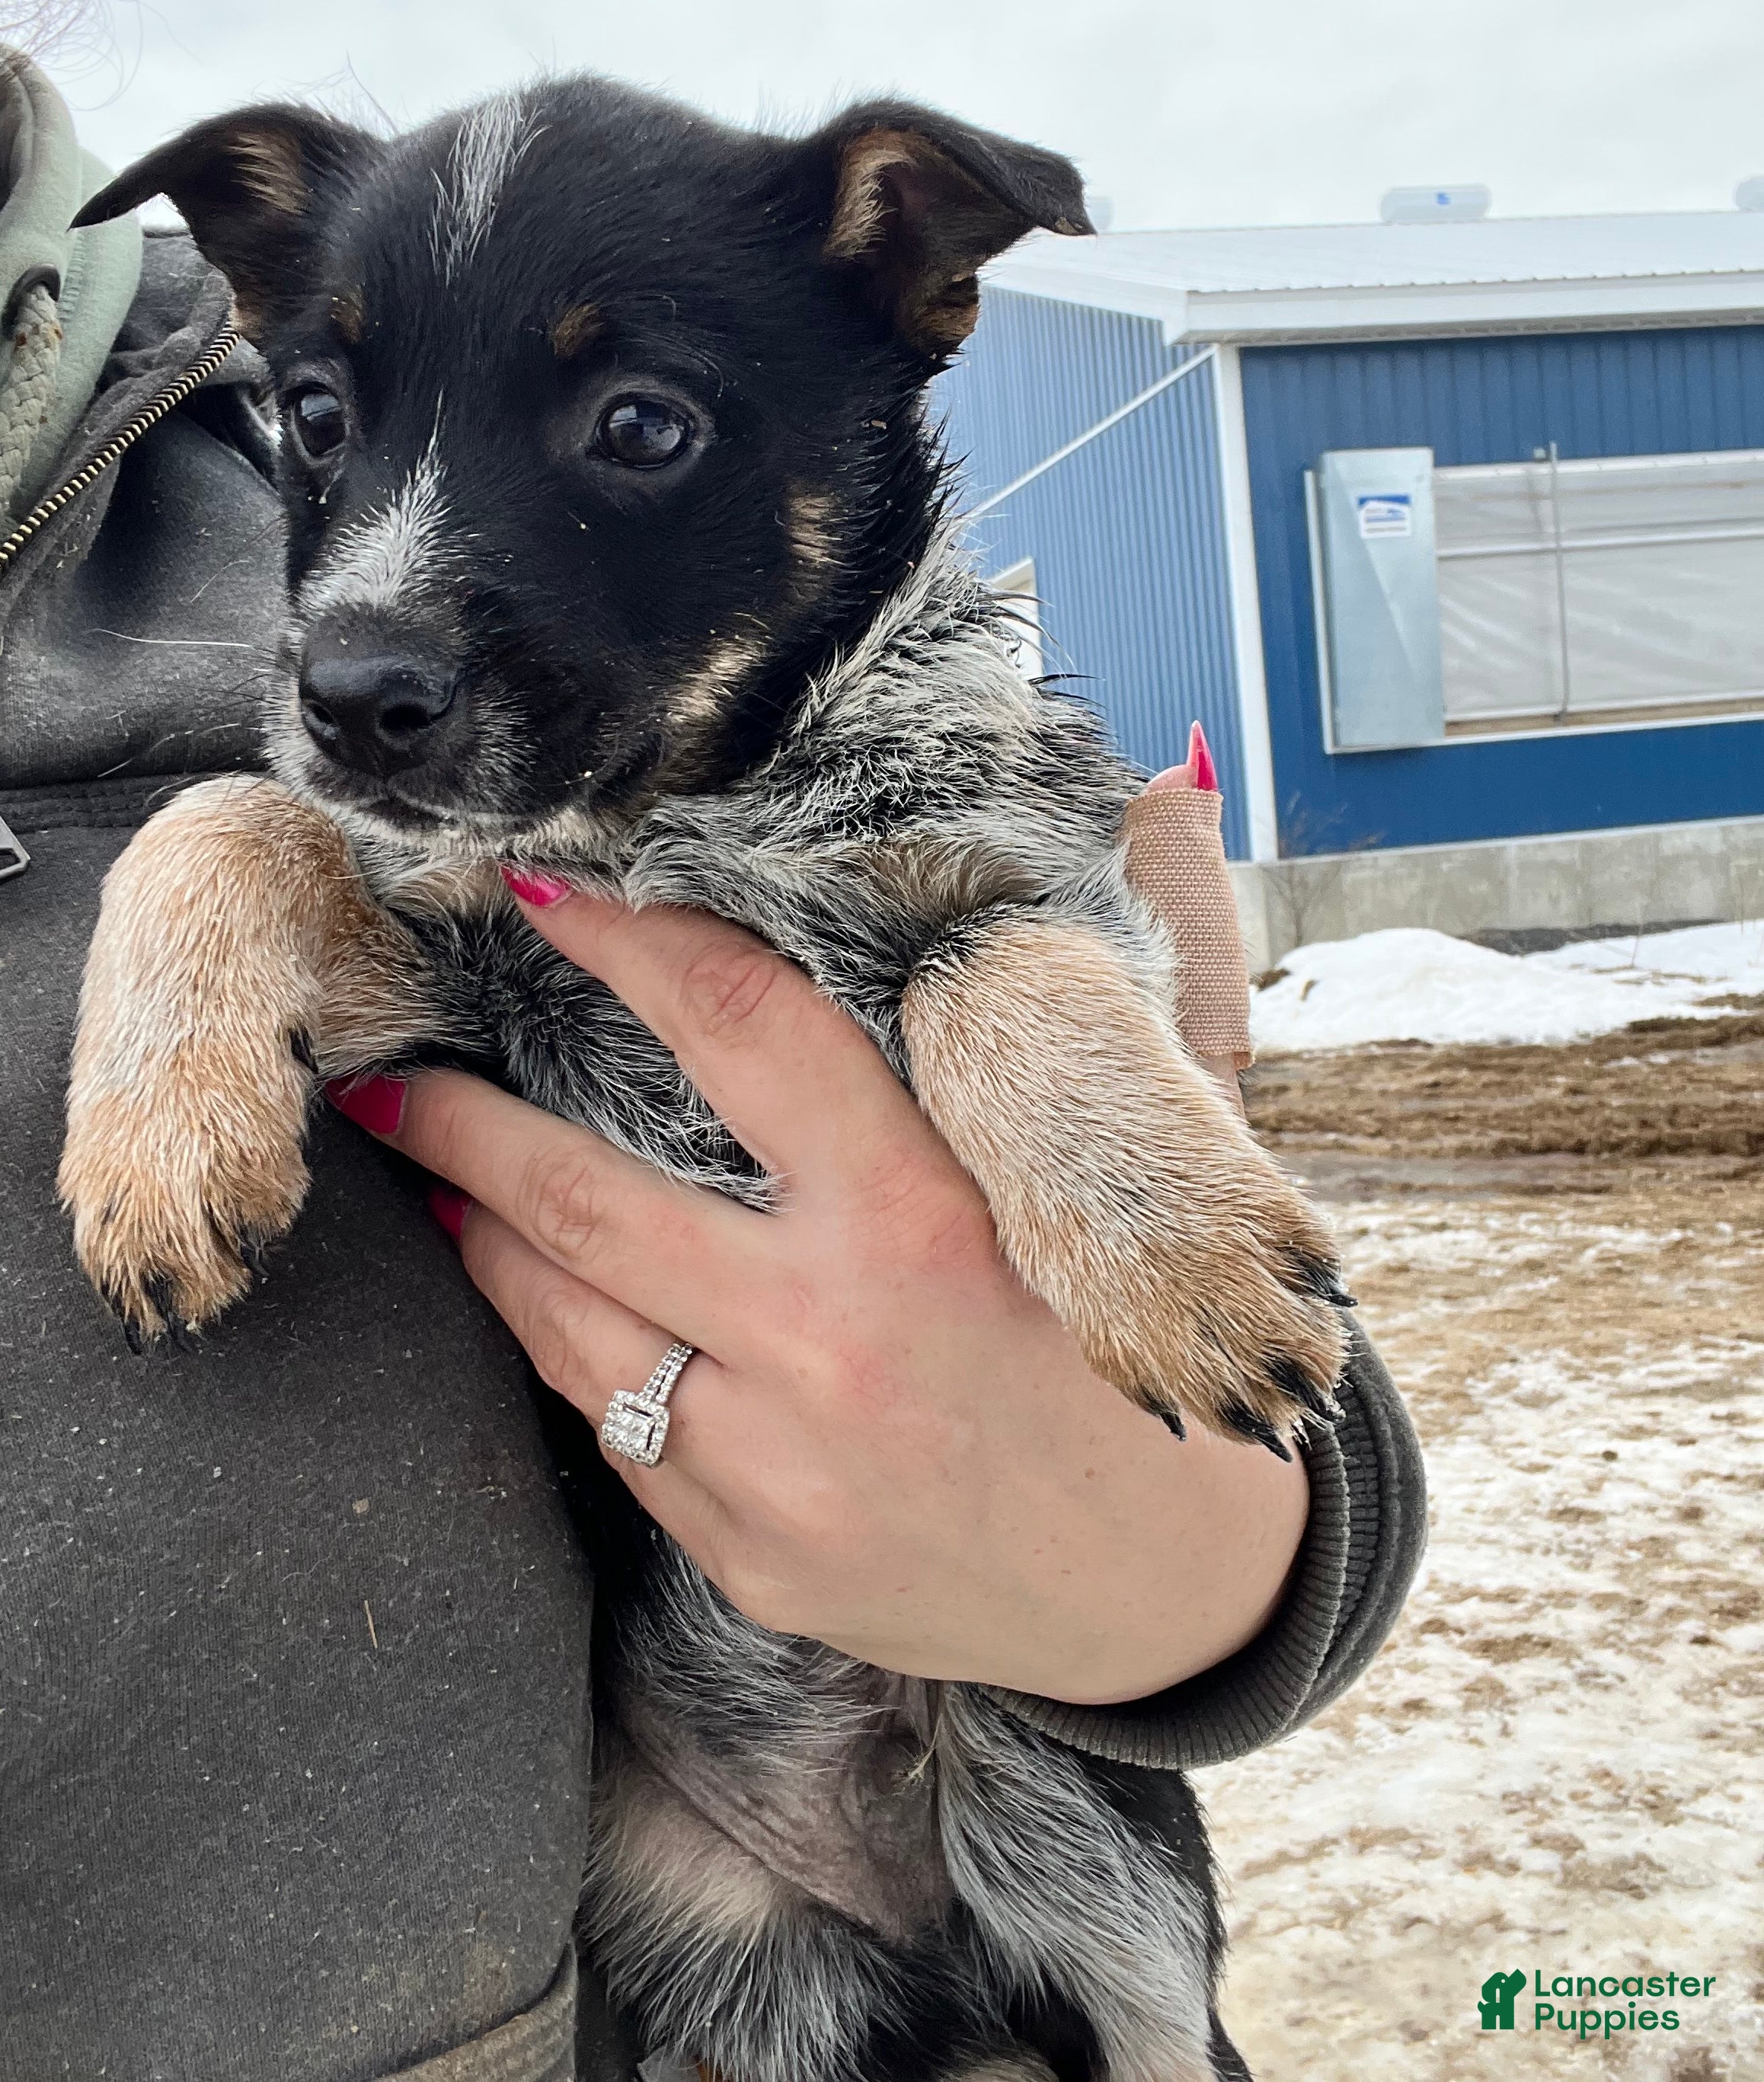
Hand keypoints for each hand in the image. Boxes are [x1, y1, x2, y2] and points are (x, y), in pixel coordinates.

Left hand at [333, 889, 1306, 1703]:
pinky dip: (571, 1353)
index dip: (632, 943)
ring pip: (569, 1325)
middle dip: (466, 1123)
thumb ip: (1144, 966)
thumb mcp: (1168, 1158)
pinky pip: (620, 1438)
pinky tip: (544, 1306)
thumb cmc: (1153, 1350)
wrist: (1178, 1596)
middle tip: (396, 1073)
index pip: (744, 1029)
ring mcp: (780, 1466)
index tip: (546, 898)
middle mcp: (835, 1340)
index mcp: (933, 1217)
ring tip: (438, 1177)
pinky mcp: (756, 1559)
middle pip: (587, 1199)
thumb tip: (1167, 779)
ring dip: (488, 1239)